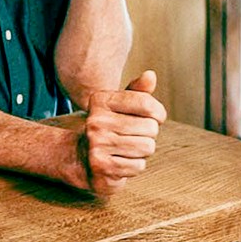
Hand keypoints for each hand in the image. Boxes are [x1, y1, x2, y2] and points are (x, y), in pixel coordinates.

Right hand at [76, 70, 166, 194]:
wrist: (82, 158)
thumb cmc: (110, 128)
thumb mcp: (121, 106)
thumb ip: (137, 91)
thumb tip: (151, 75)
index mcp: (101, 100)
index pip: (147, 103)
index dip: (158, 113)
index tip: (154, 117)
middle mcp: (96, 120)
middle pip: (150, 128)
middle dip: (148, 135)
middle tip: (133, 136)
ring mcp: (97, 144)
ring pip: (147, 147)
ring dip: (142, 151)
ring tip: (127, 148)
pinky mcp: (102, 166)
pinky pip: (138, 166)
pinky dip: (134, 166)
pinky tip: (121, 161)